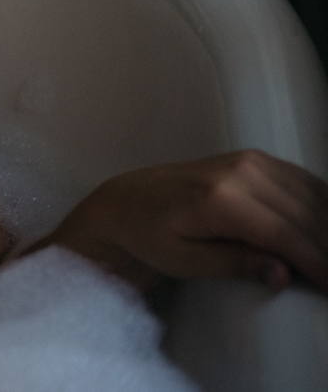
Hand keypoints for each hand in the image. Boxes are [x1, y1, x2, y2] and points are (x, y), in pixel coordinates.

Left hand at [35, 150, 327, 292]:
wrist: (127, 202)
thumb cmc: (149, 234)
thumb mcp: (184, 260)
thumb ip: (235, 264)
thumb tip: (283, 274)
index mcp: (219, 198)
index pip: (285, 235)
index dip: (318, 264)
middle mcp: (239, 172)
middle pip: (306, 217)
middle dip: (327, 250)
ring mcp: (249, 161)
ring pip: (311, 197)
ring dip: (327, 228)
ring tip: (327, 260)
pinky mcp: (254, 159)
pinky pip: (302, 181)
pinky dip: (321, 205)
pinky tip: (324, 229)